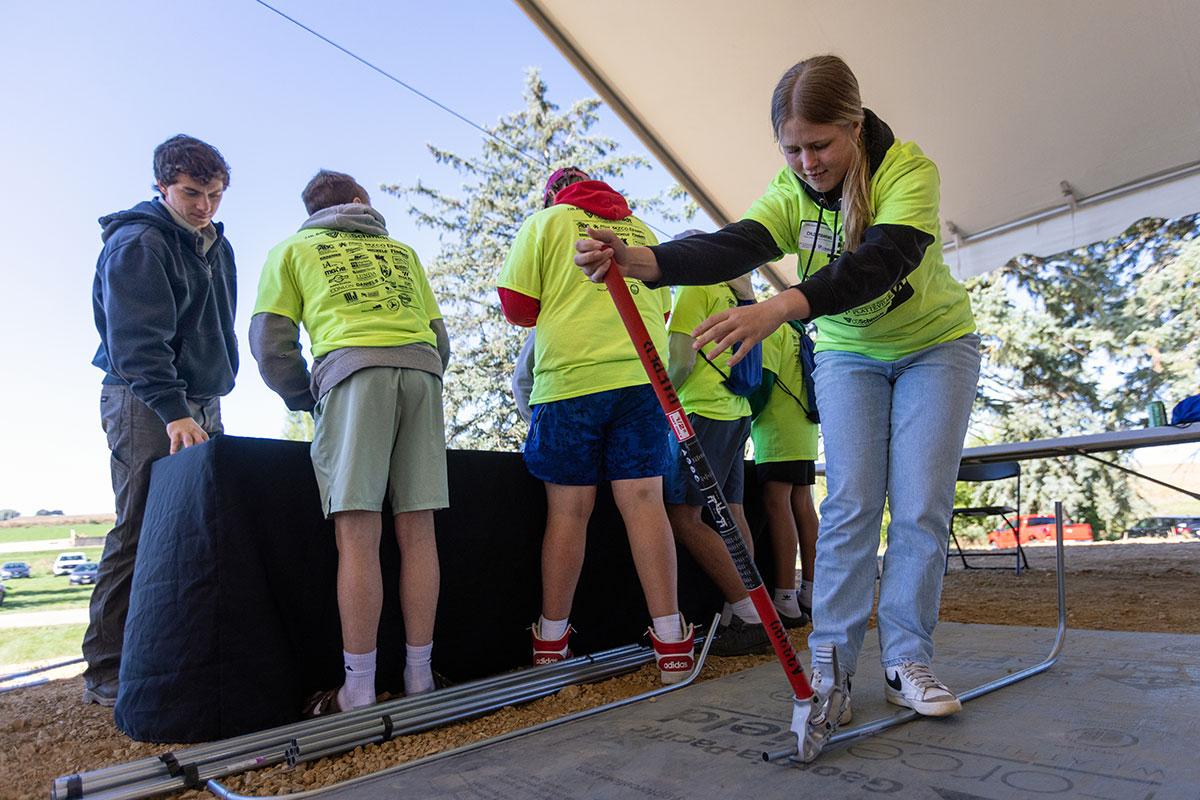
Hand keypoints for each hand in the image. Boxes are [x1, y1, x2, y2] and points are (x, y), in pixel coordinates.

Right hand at [166, 417, 208, 453]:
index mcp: (201, 433)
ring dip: (189, 446)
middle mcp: (194, 432)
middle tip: (202, 457)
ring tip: (188, 456)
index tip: (208, 457)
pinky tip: (173, 455)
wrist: (177, 416)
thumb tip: (204, 454)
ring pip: (188, 440)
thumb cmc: (189, 429)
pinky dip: (174, 449)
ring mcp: (185, 432)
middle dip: (201, 448)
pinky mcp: (175, 434)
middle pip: (199, 440)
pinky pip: (175, 442)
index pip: (207, 441)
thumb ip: (200, 442)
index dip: (208, 449)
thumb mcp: (197, 433)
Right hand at [574, 228, 660, 283]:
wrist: (627, 260)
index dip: (587, 245)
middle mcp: (584, 260)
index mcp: (584, 248)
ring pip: (588, 268)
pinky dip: (603, 269)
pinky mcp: (595, 278)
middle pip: (577, 260)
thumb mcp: (610, 237)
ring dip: (601, 260)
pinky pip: (595, 276)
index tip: (600, 244)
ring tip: (611, 255)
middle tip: (601, 251)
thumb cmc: (616, 247)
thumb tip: (587, 229)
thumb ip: (599, 233)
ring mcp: (588, 270)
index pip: (578, 246)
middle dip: (590, 256)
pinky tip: (610, 264)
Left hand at [692, 289, 809, 366]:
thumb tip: (714, 341)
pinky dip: (736, 357)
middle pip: (717, 330)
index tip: (692, 335)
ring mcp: (746, 329)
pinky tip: (729, 363)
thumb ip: (726, 327)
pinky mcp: (755, 337)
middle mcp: (737, 320)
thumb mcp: (738, 316)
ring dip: (717, 350)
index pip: (713, 319)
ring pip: (728, 340)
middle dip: (704, 339)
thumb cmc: (754, 313)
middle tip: (694, 347)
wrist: (774, 310)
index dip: (702, 327)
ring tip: (709, 357)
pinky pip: (743, 349)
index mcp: (731, 312)